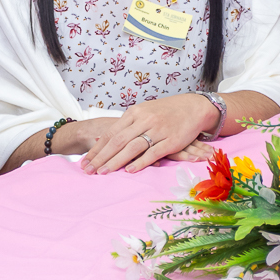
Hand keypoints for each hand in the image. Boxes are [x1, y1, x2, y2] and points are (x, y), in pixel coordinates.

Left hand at [82, 94, 223, 173]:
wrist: (194, 107)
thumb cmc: (166, 112)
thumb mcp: (144, 112)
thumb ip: (127, 125)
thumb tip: (106, 139)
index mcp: (135, 113)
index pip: (111, 133)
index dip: (97, 148)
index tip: (85, 161)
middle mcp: (144, 120)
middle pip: (117, 141)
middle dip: (101, 157)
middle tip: (88, 170)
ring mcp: (158, 130)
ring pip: (132, 147)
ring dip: (116, 161)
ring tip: (103, 172)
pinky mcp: (171, 140)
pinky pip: (153, 152)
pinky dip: (141, 162)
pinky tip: (130, 170)